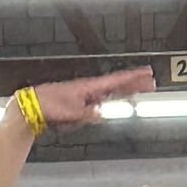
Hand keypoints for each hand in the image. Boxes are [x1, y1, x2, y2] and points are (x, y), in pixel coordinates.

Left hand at [30, 67, 155, 128]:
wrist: (35, 105)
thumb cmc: (51, 105)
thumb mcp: (70, 112)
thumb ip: (87, 113)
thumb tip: (101, 113)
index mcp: (90, 87)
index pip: (116, 80)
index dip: (133, 77)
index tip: (147, 72)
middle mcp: (91, 89)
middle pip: (117, 84)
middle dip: (135, 83)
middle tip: (151, 81)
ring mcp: (88, 94)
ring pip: (112, 91)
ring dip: (127, 89)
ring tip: (141, 89)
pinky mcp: (83, 101)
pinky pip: (104, 98)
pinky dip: (115, 96)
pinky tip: (120, 99)